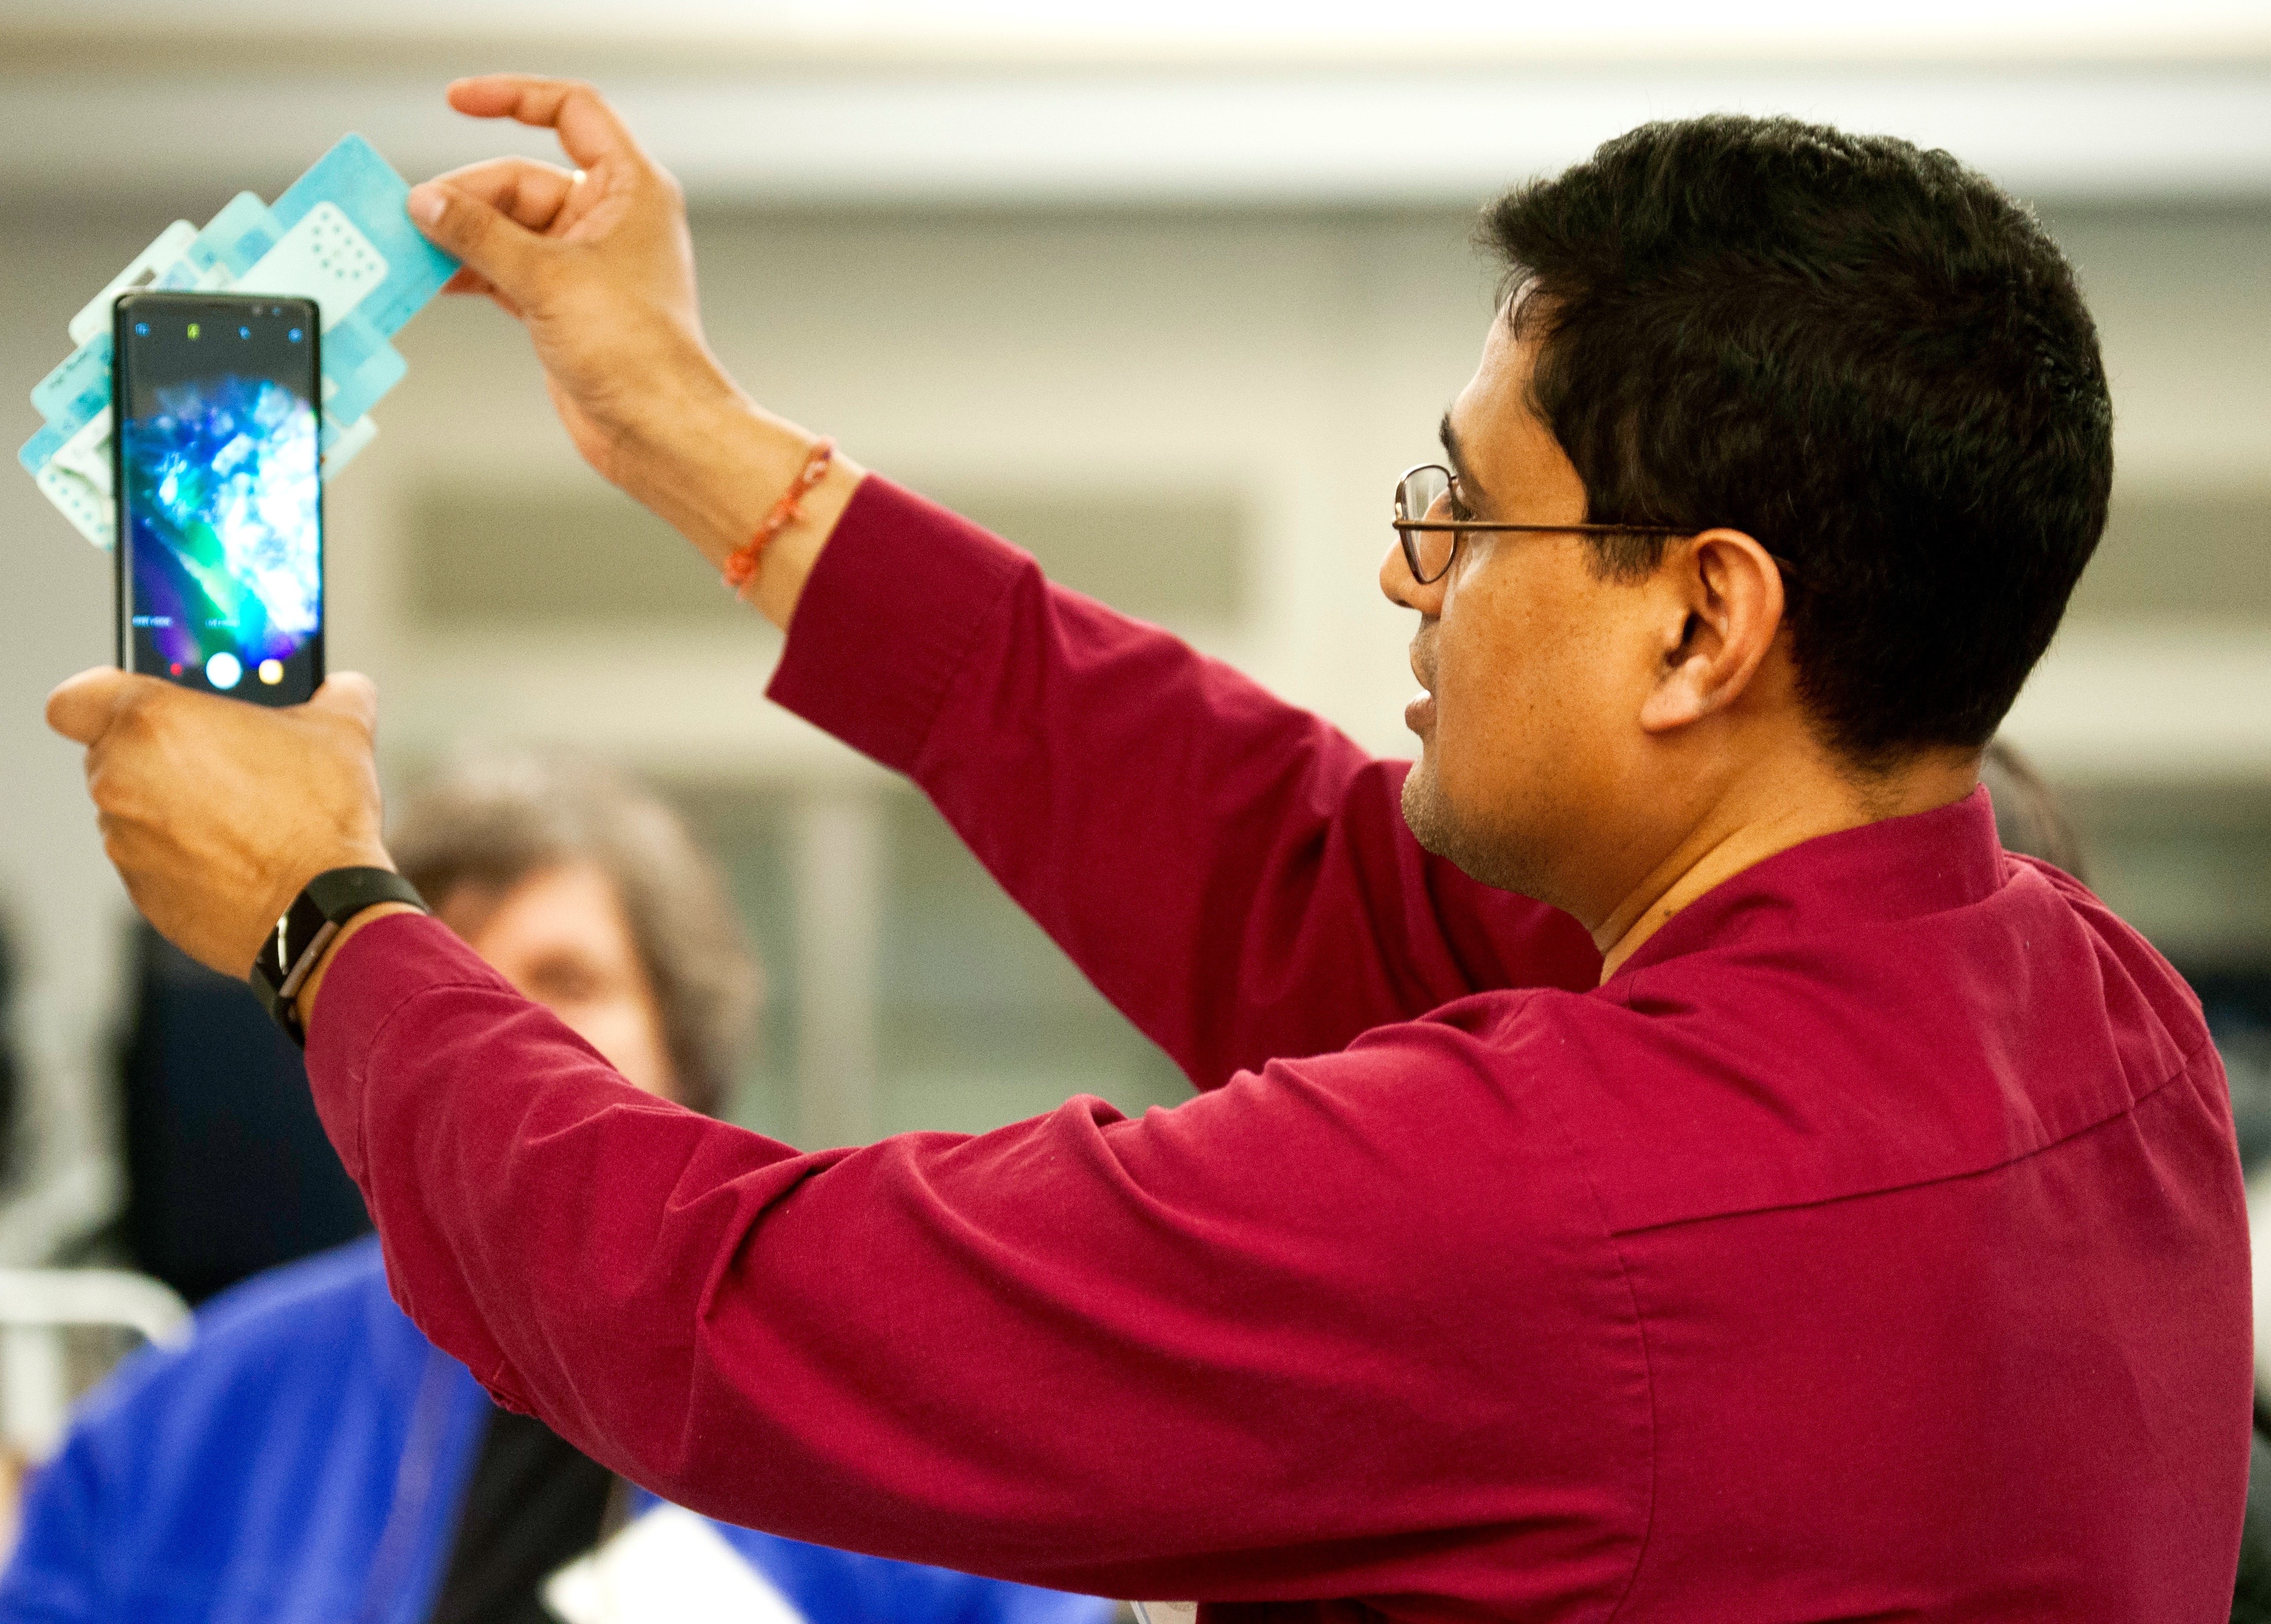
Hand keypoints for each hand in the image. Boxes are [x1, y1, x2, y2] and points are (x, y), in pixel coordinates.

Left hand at [46, 671, 392, 977]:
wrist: (323, 910)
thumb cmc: (319, 817)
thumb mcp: (343, 731)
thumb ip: (337, 693)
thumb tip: (344, 687)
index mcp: (153, 722)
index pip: (74, 698)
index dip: (100, 698)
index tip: (138, 708)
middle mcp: (121, 779)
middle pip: (110, 753)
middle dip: (157, 756)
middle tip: (218, 761)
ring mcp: (125, 841)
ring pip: (131, 809)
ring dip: (172, 807)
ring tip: (239, 816)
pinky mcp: (140, 892)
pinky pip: (150, 860)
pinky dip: (183, 856)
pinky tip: (238, 857)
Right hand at [408, 76, 723, 493]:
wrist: (657, 428)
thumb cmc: (637, 353)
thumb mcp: (546, 279)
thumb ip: (480, 234)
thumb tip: (427, 203)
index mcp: (629, 188)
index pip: (571, 112)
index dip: (513, 97)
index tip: (457, 101)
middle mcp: (610, 218)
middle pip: (522, 179)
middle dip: (467, 197)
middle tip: (416, 215)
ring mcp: (586, 261)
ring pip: (508, 227)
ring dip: (461, 236)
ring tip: (413, 247)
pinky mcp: (565, 301)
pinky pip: (506, 267)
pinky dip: (471, 270)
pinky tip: (434, 277)